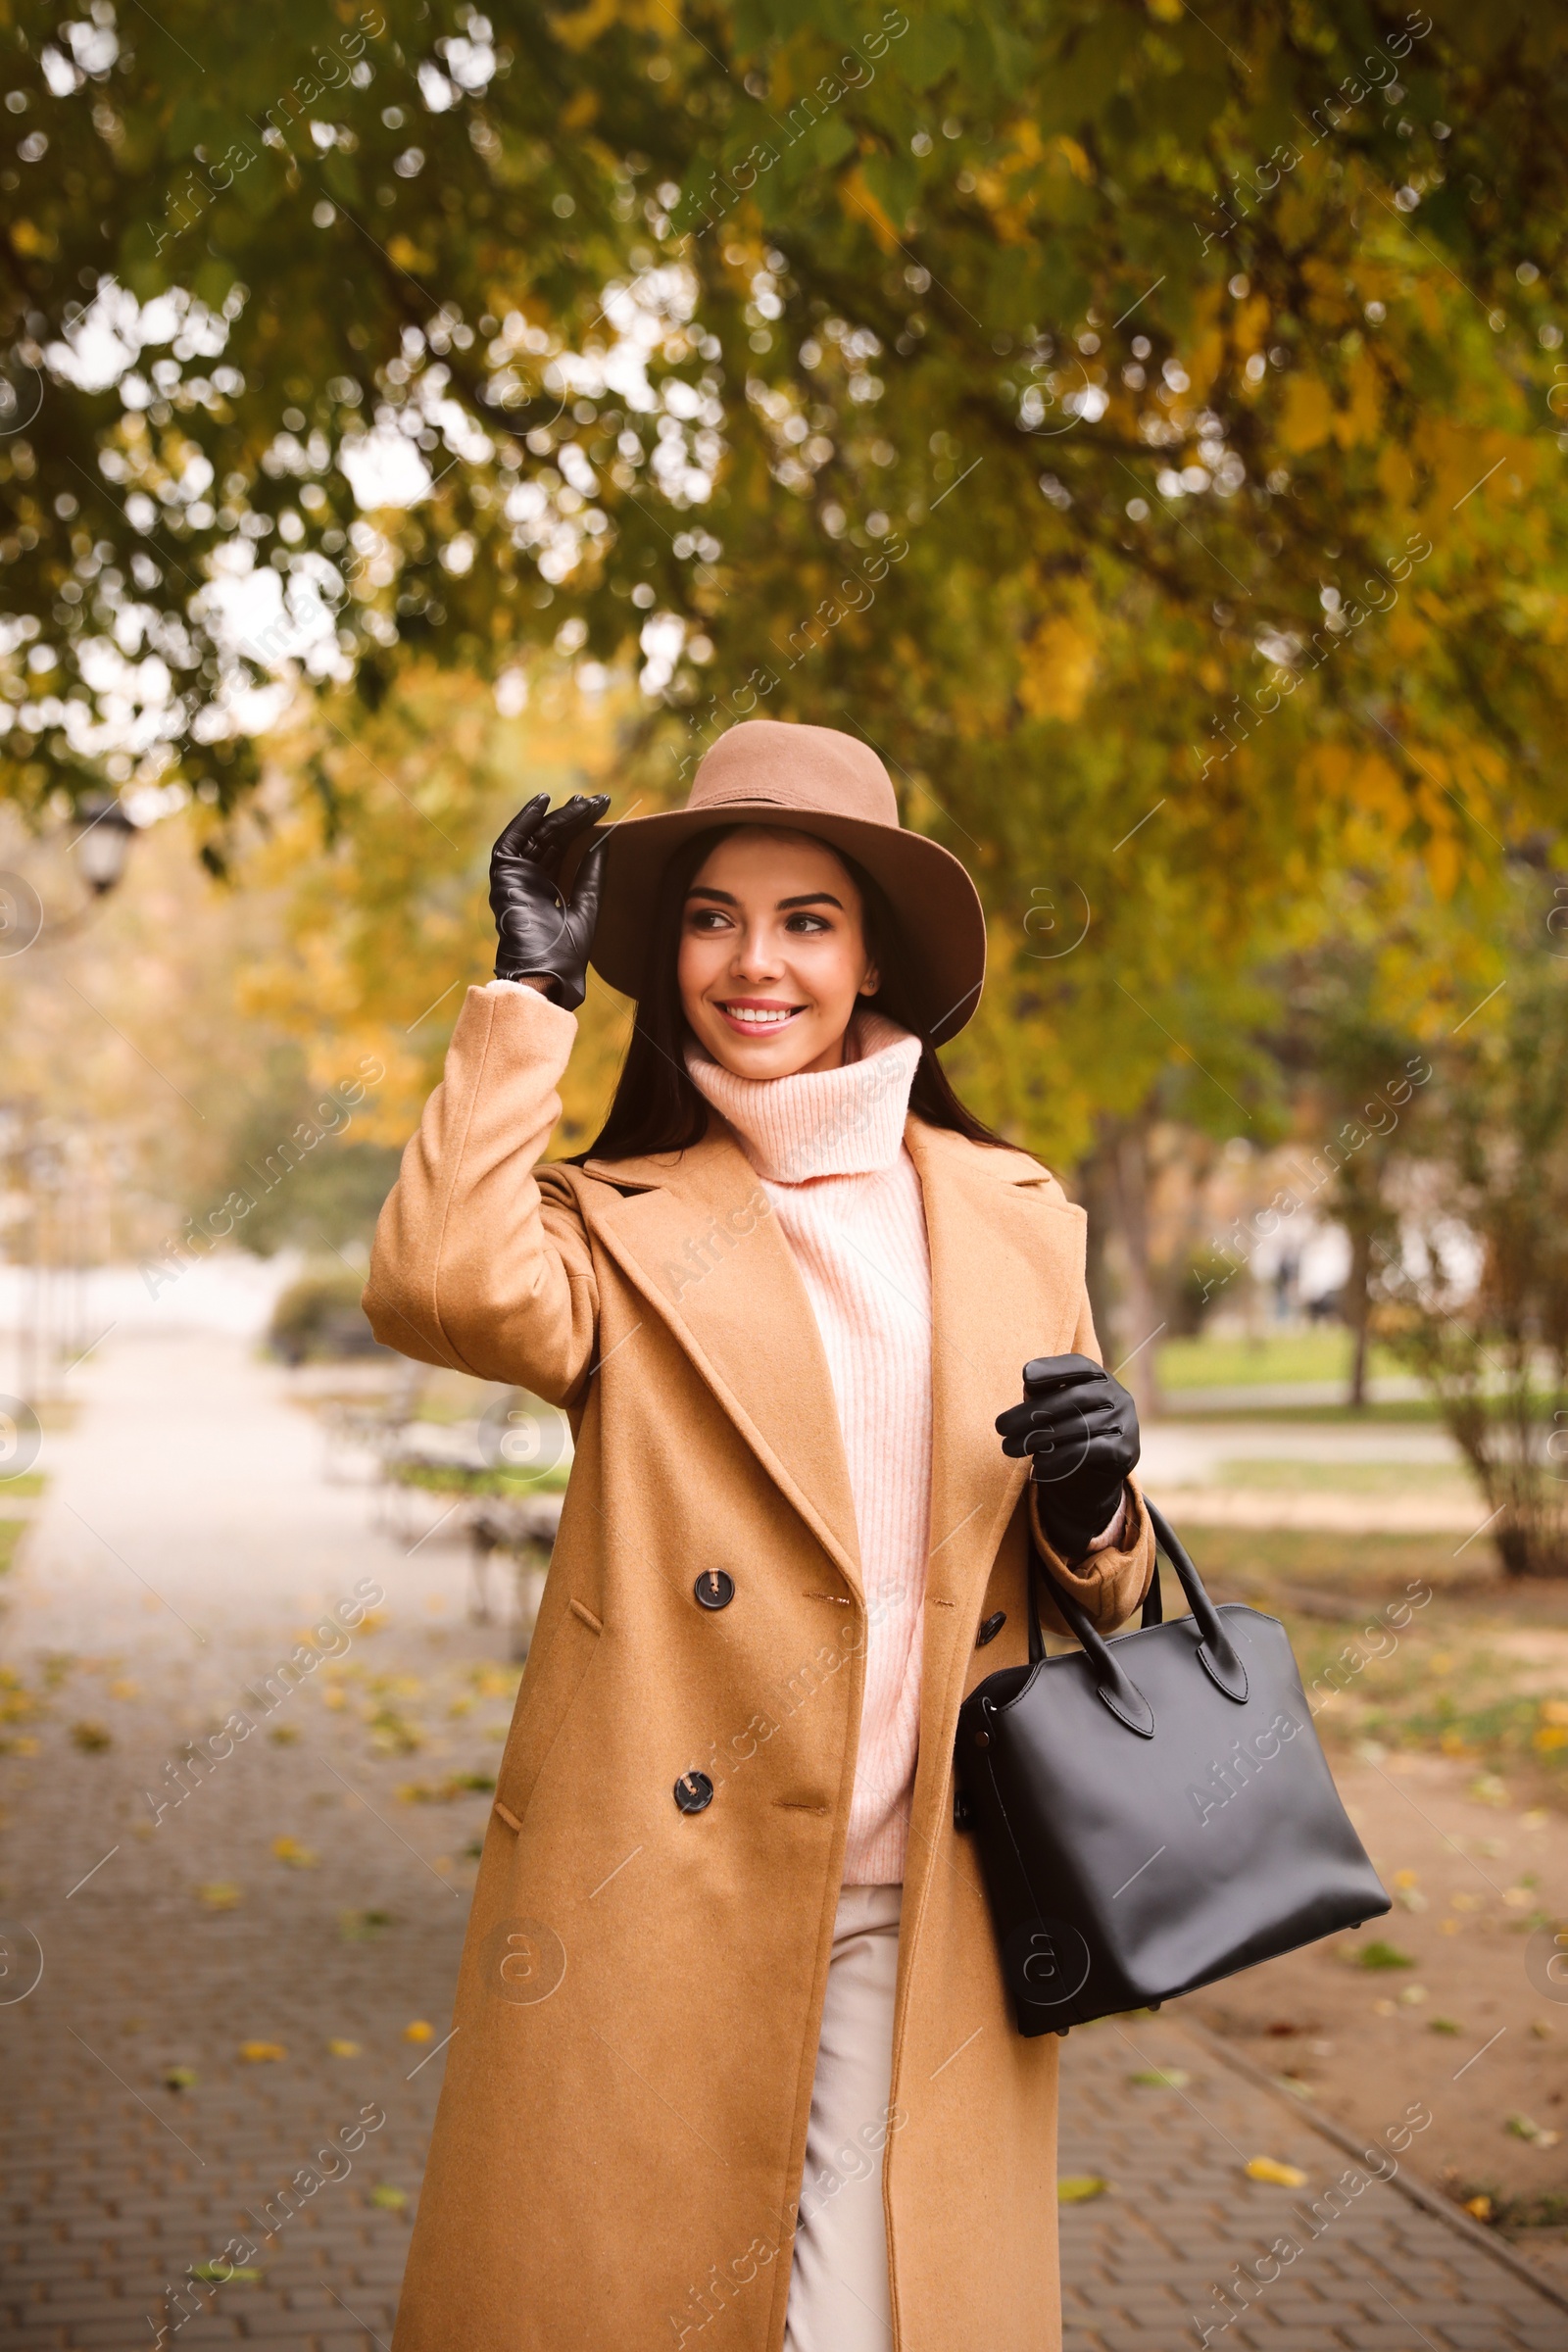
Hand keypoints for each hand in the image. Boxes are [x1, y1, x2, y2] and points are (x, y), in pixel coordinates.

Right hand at [488, 792, 609, 1009]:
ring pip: (536, 837)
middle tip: (597, 800)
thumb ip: (591, 874)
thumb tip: (605, 840)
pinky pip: (511, 841)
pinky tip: (544, 802)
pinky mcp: (502, 877)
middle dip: (573, 819)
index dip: (579, 830)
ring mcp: (514, 879)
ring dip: (559, 817)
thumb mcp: (587, 905)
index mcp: (546, 892)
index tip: (600, 811)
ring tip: (584, 802)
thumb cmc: (566, 952)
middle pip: (551, 841)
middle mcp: (528, 883)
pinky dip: (525, 820)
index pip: (562, 852)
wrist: (547, 973)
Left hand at [995, 1352, 1139, 1559]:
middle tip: (1000, 1427)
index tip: (1025, 1376)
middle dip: (1032, 1413)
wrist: (1097, 1470)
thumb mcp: (1055, 1406)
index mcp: (1100, 1377)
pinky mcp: (1127, 1450)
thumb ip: (1043, 1392)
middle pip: (1073, 1399)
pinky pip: (1090, 1452)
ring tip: (1011, 1448)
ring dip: (1040, 1439)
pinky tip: (1037, 1467)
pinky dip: (1060, 1459)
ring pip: (1080, 1427)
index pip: (1079, 1366)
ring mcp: (1126, 1422)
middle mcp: (1118, 1395)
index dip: (1053, 1368)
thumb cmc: (1068, 1426)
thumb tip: (1029, 1382)